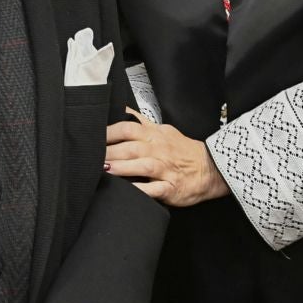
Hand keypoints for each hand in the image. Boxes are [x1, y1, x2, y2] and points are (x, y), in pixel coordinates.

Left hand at [105, 109, 230, 207]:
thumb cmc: (184, 151)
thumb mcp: (163, 130)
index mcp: (155, 135)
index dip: (109, 132)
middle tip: (91, 157)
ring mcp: (165, 169)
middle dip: (109, 152)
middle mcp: (159, 150)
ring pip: (141, 166)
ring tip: (104, 170)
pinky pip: (154, 189)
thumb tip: (121, 111)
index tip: (93, 138)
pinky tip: (126, 190)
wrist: (210, 168)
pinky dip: (140, 190)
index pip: (128, 128)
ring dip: (121, 168)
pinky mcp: (171, 187)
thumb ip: (140, 123)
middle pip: (130, 147)